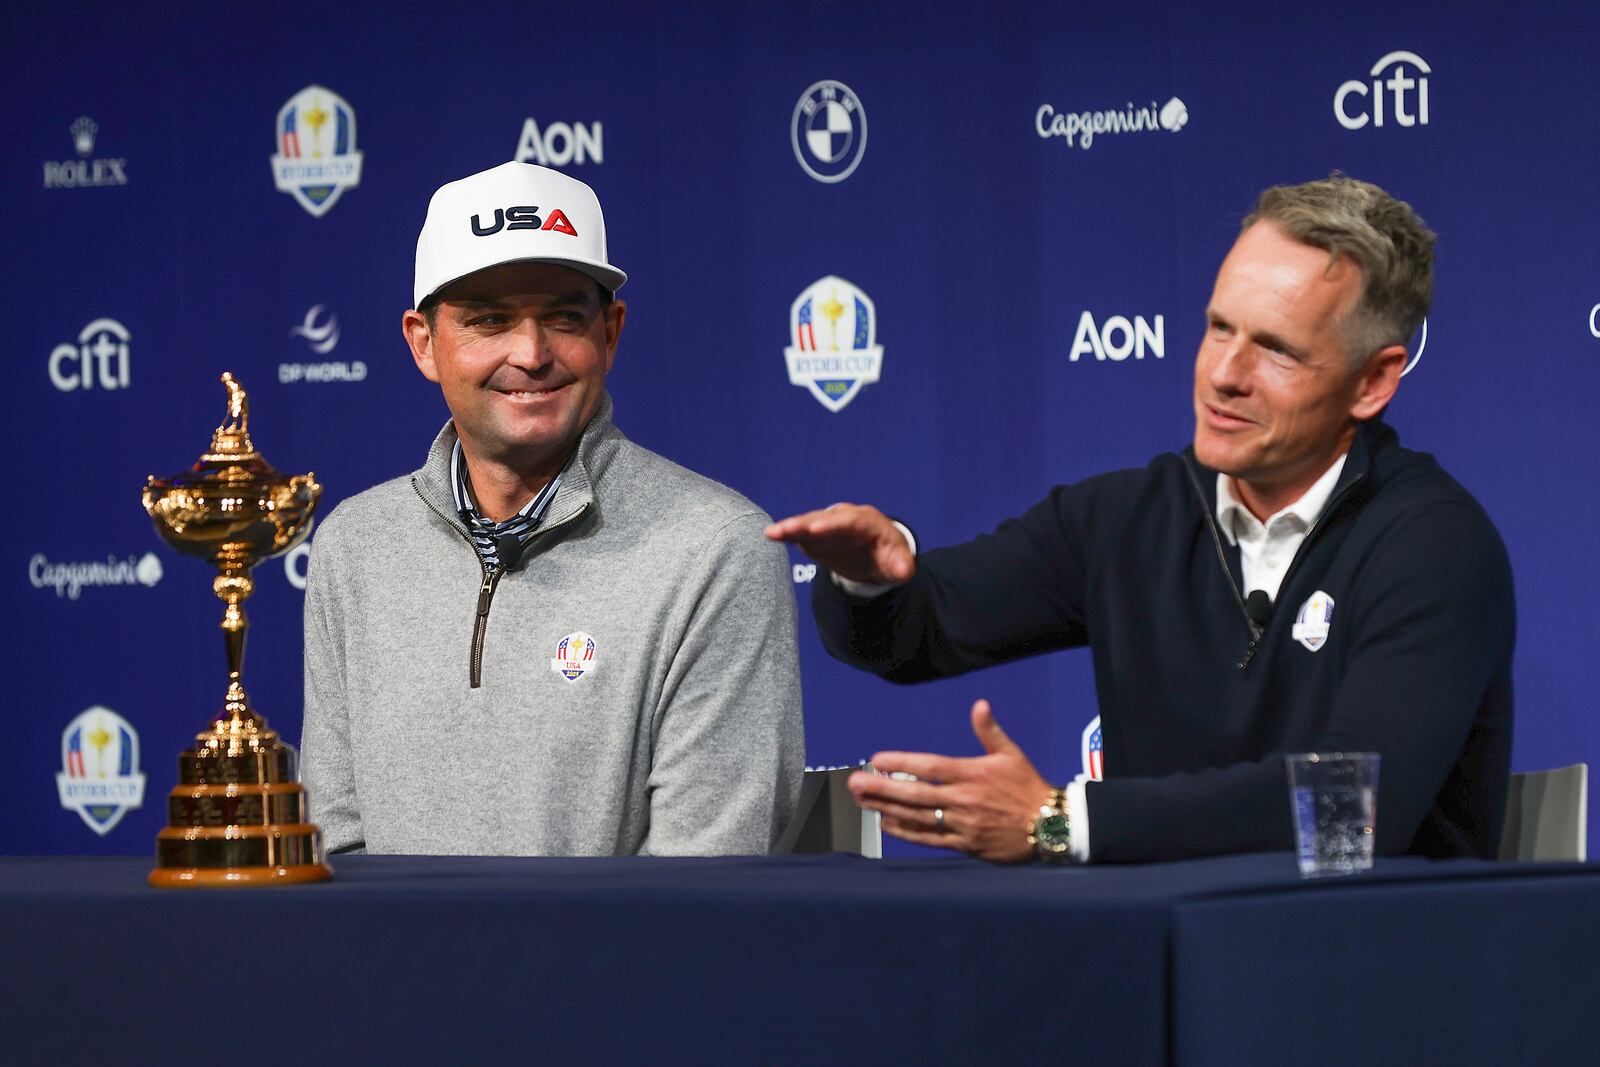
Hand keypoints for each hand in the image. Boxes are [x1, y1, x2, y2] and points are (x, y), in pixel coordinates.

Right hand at [764, 503, 914, 585]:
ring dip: (792, 527)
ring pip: (809, 523)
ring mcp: (828, 526)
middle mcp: (845, 519)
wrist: (877, 552)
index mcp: (868, 522)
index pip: (850, 521)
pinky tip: (771, 535)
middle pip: (825, 519)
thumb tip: (904, 572)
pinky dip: (787, 533)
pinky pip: (801, 533)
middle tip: (789, 528)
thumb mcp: (899, 563)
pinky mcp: (816, 535)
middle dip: (806, 523)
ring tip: (773, 532)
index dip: (832, 524)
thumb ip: (901, 566)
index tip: (816, 529)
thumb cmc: (889, 556)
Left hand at [847, 700, 1052, 862]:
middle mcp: (964, 800)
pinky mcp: (965, 845)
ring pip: (918, 817)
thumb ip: (989, 731)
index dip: (902, 764)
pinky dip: (907, 832)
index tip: (877, 759)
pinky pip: (931, 838)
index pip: (930, 767)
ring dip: (887, 808)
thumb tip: (980, 705)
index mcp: (972, 775)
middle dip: (882, 788)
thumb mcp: (1012, 754)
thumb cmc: (1028, 787)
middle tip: (854, 783)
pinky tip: (886, 823)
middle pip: (916, 794)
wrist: (1049, 826)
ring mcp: (963, 824)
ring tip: (862, 801)